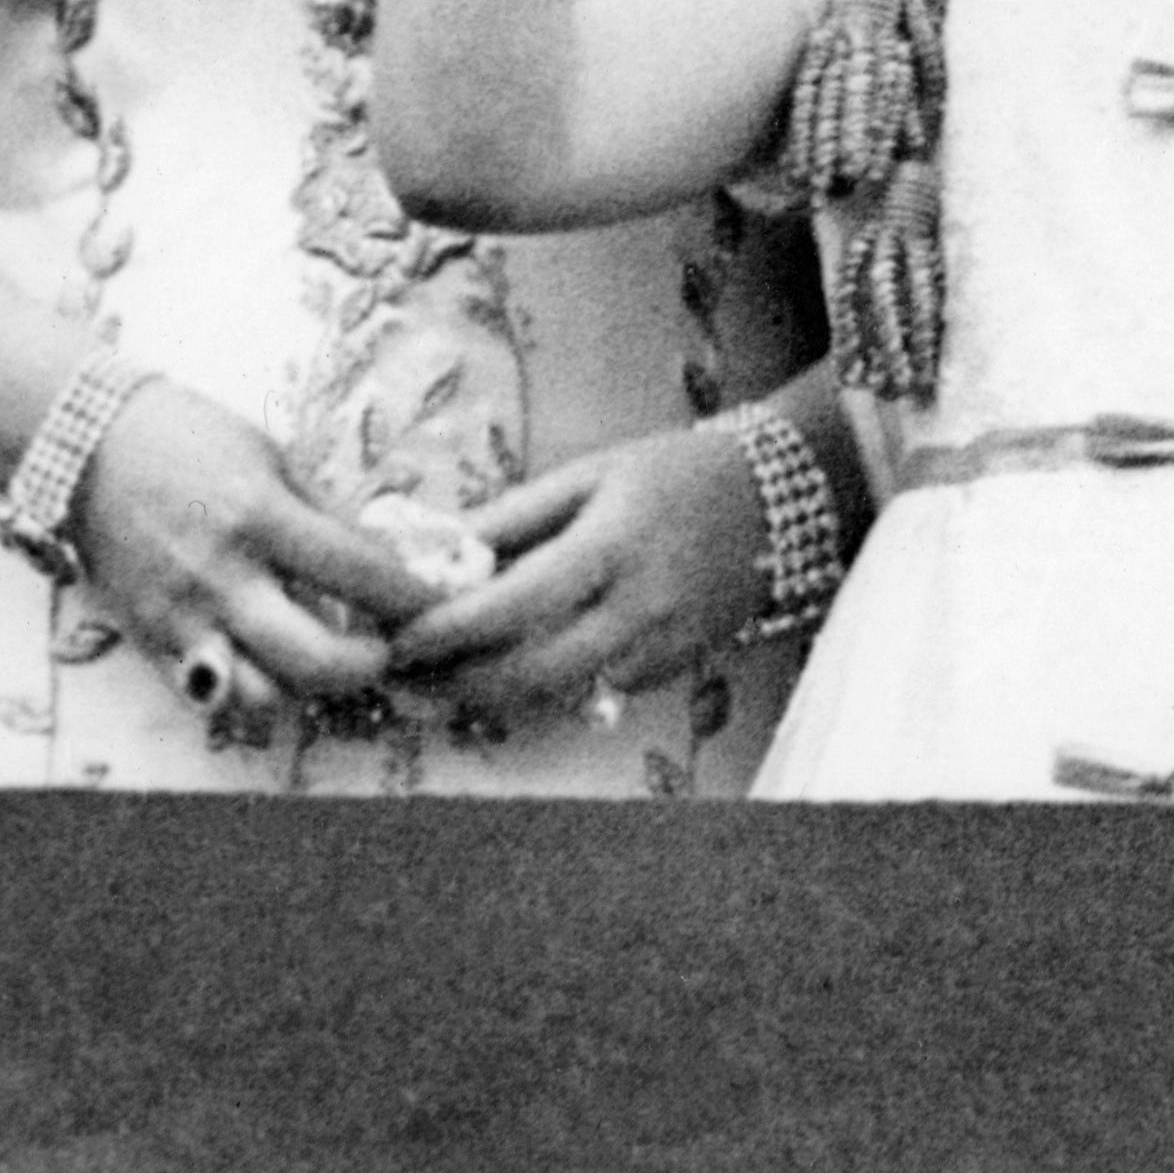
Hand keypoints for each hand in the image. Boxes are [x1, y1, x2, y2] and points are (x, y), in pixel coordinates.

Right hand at [67, 380, 437, 728]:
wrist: (86, 448)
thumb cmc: (189, 438)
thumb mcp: (271, 456)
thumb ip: (322, 513)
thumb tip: (382, 557)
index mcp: (260, 516)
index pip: (358, 572)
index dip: (409, 597)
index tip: (432, 605)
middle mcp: (222, 576)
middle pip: (314, 659)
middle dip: (367, 665)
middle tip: (384, 650)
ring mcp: (181, 617)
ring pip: (259, 697)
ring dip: (302, 690)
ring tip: (321, 663)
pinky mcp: (148, 642)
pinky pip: (208, 696)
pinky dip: (245, 693)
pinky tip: (266, 668)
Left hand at [385, 423, 778, 721]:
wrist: (775, 498)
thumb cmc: (671, 473)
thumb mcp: (590, 474)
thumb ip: (512, 517)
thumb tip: (434, 551)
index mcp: (611, 544)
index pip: (516, 604)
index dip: (451, 631)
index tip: (398, 641)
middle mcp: (638, 606)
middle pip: (532, 675)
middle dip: (457, 687)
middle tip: (404, 680)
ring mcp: (660, 646)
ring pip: (559, 698)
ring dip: (490, 699)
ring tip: (436, 683)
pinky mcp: (673, 669)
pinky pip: (594, 692)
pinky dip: (546, 689)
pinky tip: (510, 671)